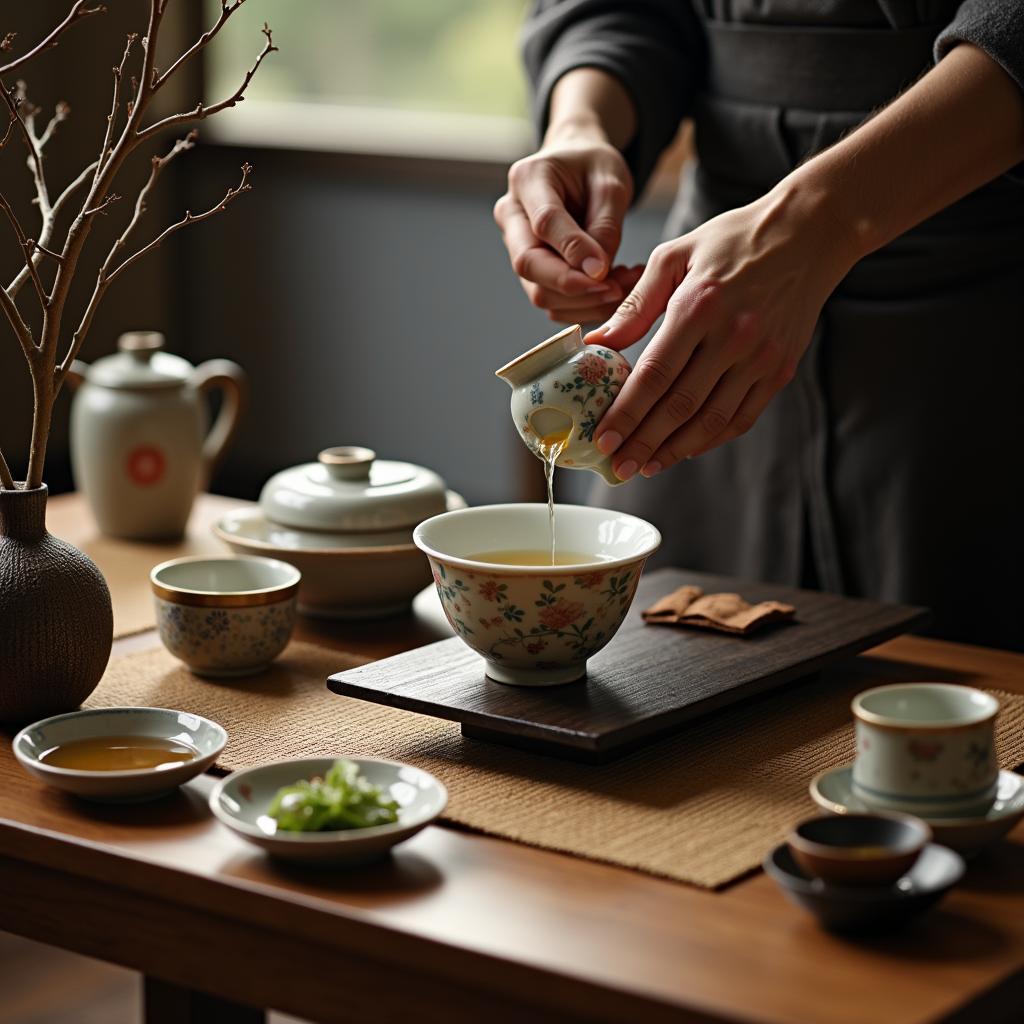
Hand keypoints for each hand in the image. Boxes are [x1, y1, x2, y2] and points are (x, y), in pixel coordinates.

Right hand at [494, 129, 639, 323]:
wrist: (578, 167)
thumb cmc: (594, 167)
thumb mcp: (611, 181)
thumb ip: (605, 225)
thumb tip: (596, 273)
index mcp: (528, 179)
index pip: (544, 223)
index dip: (574, 251)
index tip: (605, 271)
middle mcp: (512, 215)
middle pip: (528, 265)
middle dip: (573, 286)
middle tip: (616, 289)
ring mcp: (516, 246)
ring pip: (539, 292)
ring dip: (585, 302)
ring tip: (624, 286)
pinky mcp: (531, 271)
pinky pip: (553, 302)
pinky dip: (586, 306)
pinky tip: (612, 289)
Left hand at [588, 183, 859, 479]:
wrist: (808, 233)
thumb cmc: (731, 241)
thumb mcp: (674, 256)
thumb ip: (635, 305)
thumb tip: (598, 344)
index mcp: (699, 306)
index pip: (655, 374)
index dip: (626, 413)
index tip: (603, 439)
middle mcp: (734, 337)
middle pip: (680, 406)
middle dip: (643, 442)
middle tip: (618, 467)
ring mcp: (761, 357)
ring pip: (711, 420)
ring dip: (675, 450)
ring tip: (645, 466)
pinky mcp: (780, 370)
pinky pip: (741, 417)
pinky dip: (710, 438)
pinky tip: (684, 449)